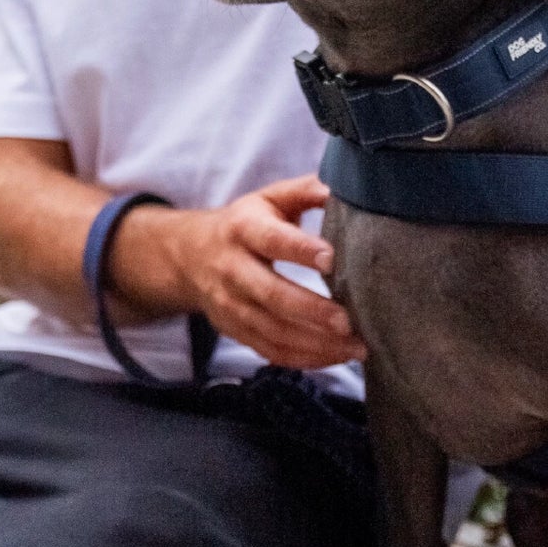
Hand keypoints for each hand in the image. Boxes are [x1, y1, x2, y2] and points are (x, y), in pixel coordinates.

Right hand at [119, 175, 365, 370]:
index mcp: (243, 228)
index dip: (301, 250)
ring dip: (316, 343)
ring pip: (273, 331)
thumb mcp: (270, 197)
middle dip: (312, 311)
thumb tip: (352, 187)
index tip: (333, 259)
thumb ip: (308, 190)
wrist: (190, 255)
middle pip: (271, 294)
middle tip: (349, 321)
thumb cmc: (246, 223)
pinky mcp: (235, 330)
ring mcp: (230, 305)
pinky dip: (305, 359)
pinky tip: (336, 356)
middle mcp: (232, 269)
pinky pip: (270, 351)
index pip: (272, 240)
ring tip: (357, 346)